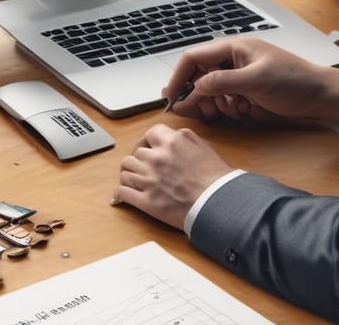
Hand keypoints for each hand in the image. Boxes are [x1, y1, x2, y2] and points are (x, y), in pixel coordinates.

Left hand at [112, 124, 232, 229]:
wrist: (218, 204)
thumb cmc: (217, 180)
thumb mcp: (204, 148)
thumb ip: (184, 141)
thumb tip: (174, 141)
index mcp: (173, 142)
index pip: (151, 133)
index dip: (148, 141)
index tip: (149, 147)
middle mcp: (158, 157)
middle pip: (136, 153)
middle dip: (138, 160)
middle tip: (142, 166)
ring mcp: (149, 178)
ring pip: (125, 170)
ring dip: (128, 174)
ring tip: (132, 179)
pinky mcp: (146, 200)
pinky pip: (122, 192)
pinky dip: (119, 194)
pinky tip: (121, 195)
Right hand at [165, 36, 338, 129]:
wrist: (321, 98)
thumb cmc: (295, 81)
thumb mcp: (256, 79)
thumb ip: (223, 81)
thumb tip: (195, 87)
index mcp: (233, 48)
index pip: (193, 58)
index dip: (179, 77)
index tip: (171, 98)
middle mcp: (232, 61)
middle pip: (198, 77)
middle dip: (200, 96)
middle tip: (208, 110)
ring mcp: (238, 77)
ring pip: (210, 93)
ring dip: (216, 105)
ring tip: (234, 110)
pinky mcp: (245, 93)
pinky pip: (224, 103)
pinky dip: (229, 111)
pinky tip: (244, 112)